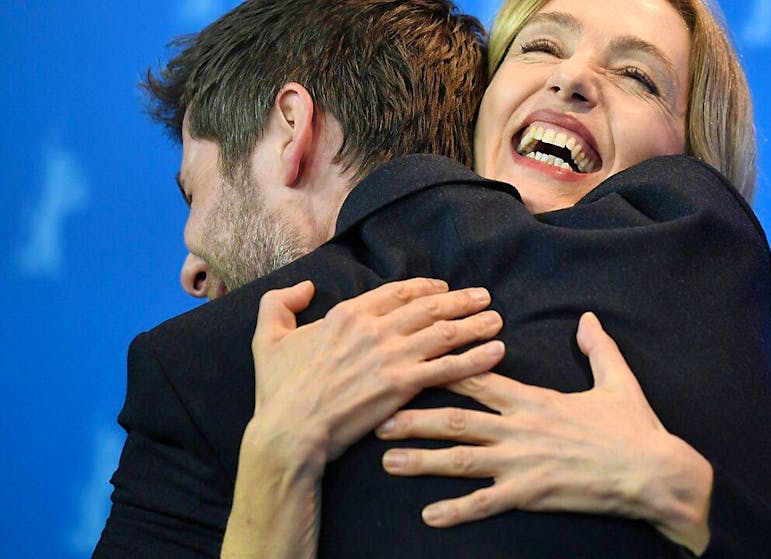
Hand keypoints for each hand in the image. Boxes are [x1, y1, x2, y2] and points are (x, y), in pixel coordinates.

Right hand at [247, 278, 505, 472]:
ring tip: (496, 320)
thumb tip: (305, 286)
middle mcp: (374, 329)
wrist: (289, 431)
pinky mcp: (403, 386)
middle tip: (483, 297)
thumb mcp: (268, 337)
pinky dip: (476, 357)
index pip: (398, 292)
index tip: (444, 289)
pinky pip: (448, 367)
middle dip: (460, 300)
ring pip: (444, 333)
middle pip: (429, 307)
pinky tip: (496, 352)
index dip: (426, 288)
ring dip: (474, 324)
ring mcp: (391, 356)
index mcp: (348, 314)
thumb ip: (280, 303)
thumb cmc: (278, 389)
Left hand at [375, 312, 713, 554]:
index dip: (442, 368)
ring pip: (460, 460)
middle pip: (455, 419)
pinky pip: (486, 504)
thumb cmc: (635, 427)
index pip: (479, 377)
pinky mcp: (531, 494)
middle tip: (377, 415)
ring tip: (387, 460)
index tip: (412, 360)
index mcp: (534, 399)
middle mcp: (520, 427)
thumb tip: (588, 319)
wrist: (655, 472)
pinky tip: (430, 516)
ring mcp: (522, 462)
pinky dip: (456, 510)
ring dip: (421, 460)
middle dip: (413, 417)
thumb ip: (598, 348)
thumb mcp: (617, 380)